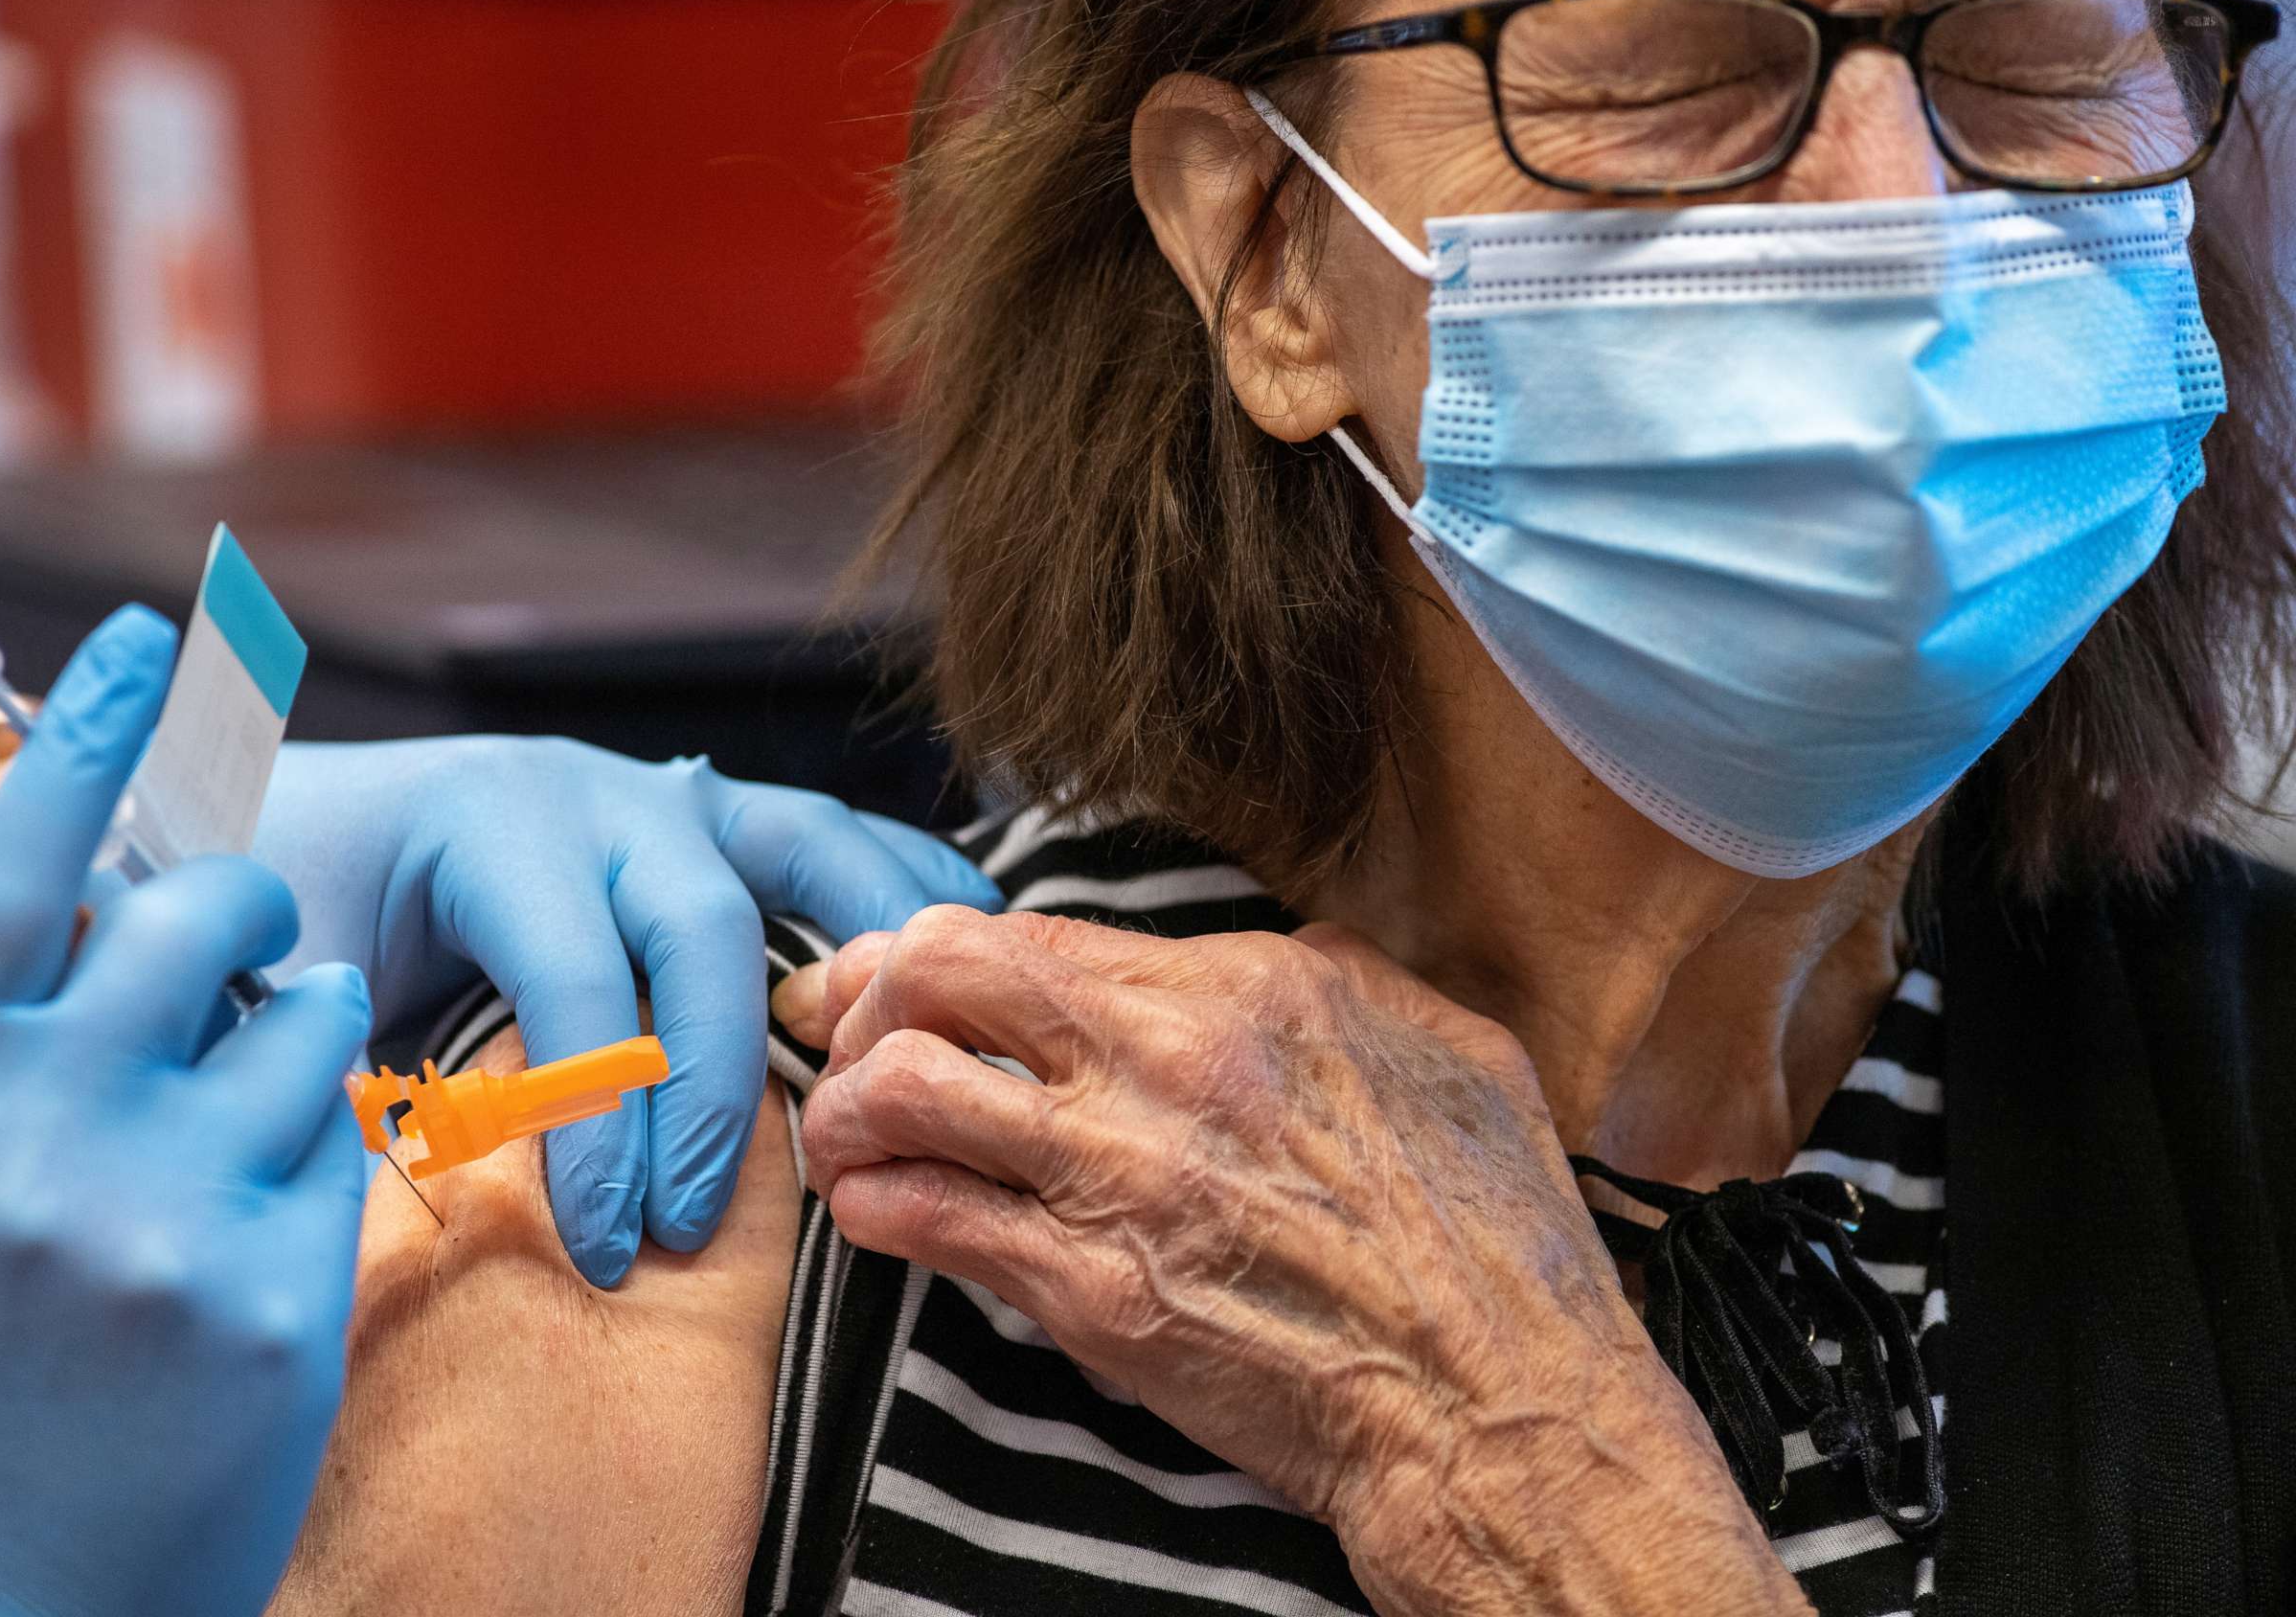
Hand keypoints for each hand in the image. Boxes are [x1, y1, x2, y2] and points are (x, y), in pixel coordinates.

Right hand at [0, 608, 374, 1616]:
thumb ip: (37, 1050)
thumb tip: (148, 916)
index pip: (18, 875)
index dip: (87, 745)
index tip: (154, 637)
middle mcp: (42, 1134)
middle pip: (209, 913)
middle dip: (251, 919)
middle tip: (247, 976)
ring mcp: (158, 1211)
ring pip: (311, 1016)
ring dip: (304, 1048)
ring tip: (232, 1156)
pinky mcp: (271, 1290)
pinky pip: (352, 1145)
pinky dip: (323, 1170)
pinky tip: (251, 1263)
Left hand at [255, 740, 1000, 1283]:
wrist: (285, 811)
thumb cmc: (288, 908)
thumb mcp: (283, 983)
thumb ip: (333, 1062)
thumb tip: (401, 1176)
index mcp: (486, 821)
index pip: (575, 973)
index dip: (598, 1118)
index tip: (604, 1245)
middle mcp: (593, 790)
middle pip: (702, 924)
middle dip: (713, 1084)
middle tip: (689, 1221)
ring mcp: (664, 791)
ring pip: (800, 846)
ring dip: (866, 950)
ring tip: (911, 1058)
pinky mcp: (706, 813)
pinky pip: (824, 833)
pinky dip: (900, 877)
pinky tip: (966, 930)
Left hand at [772, 909, 1806, 1616]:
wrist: (1496, 1412)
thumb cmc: (1489, 1243)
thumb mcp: (1450, 1050)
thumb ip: (1345, 979)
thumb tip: (1270, 953)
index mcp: (1250, 986)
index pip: (1037, 928)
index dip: (941, 949)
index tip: (901, 979)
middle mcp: (1166, 1057)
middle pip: (941, 967)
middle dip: (869, 994)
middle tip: (850, 1041)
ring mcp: (1117, 1174)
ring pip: (902, 1087)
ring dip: (845, 1108)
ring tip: (845, 1140)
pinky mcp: (1087, 1292)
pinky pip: (926, 1219)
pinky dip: (873, 1207)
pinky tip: (874, 1215)